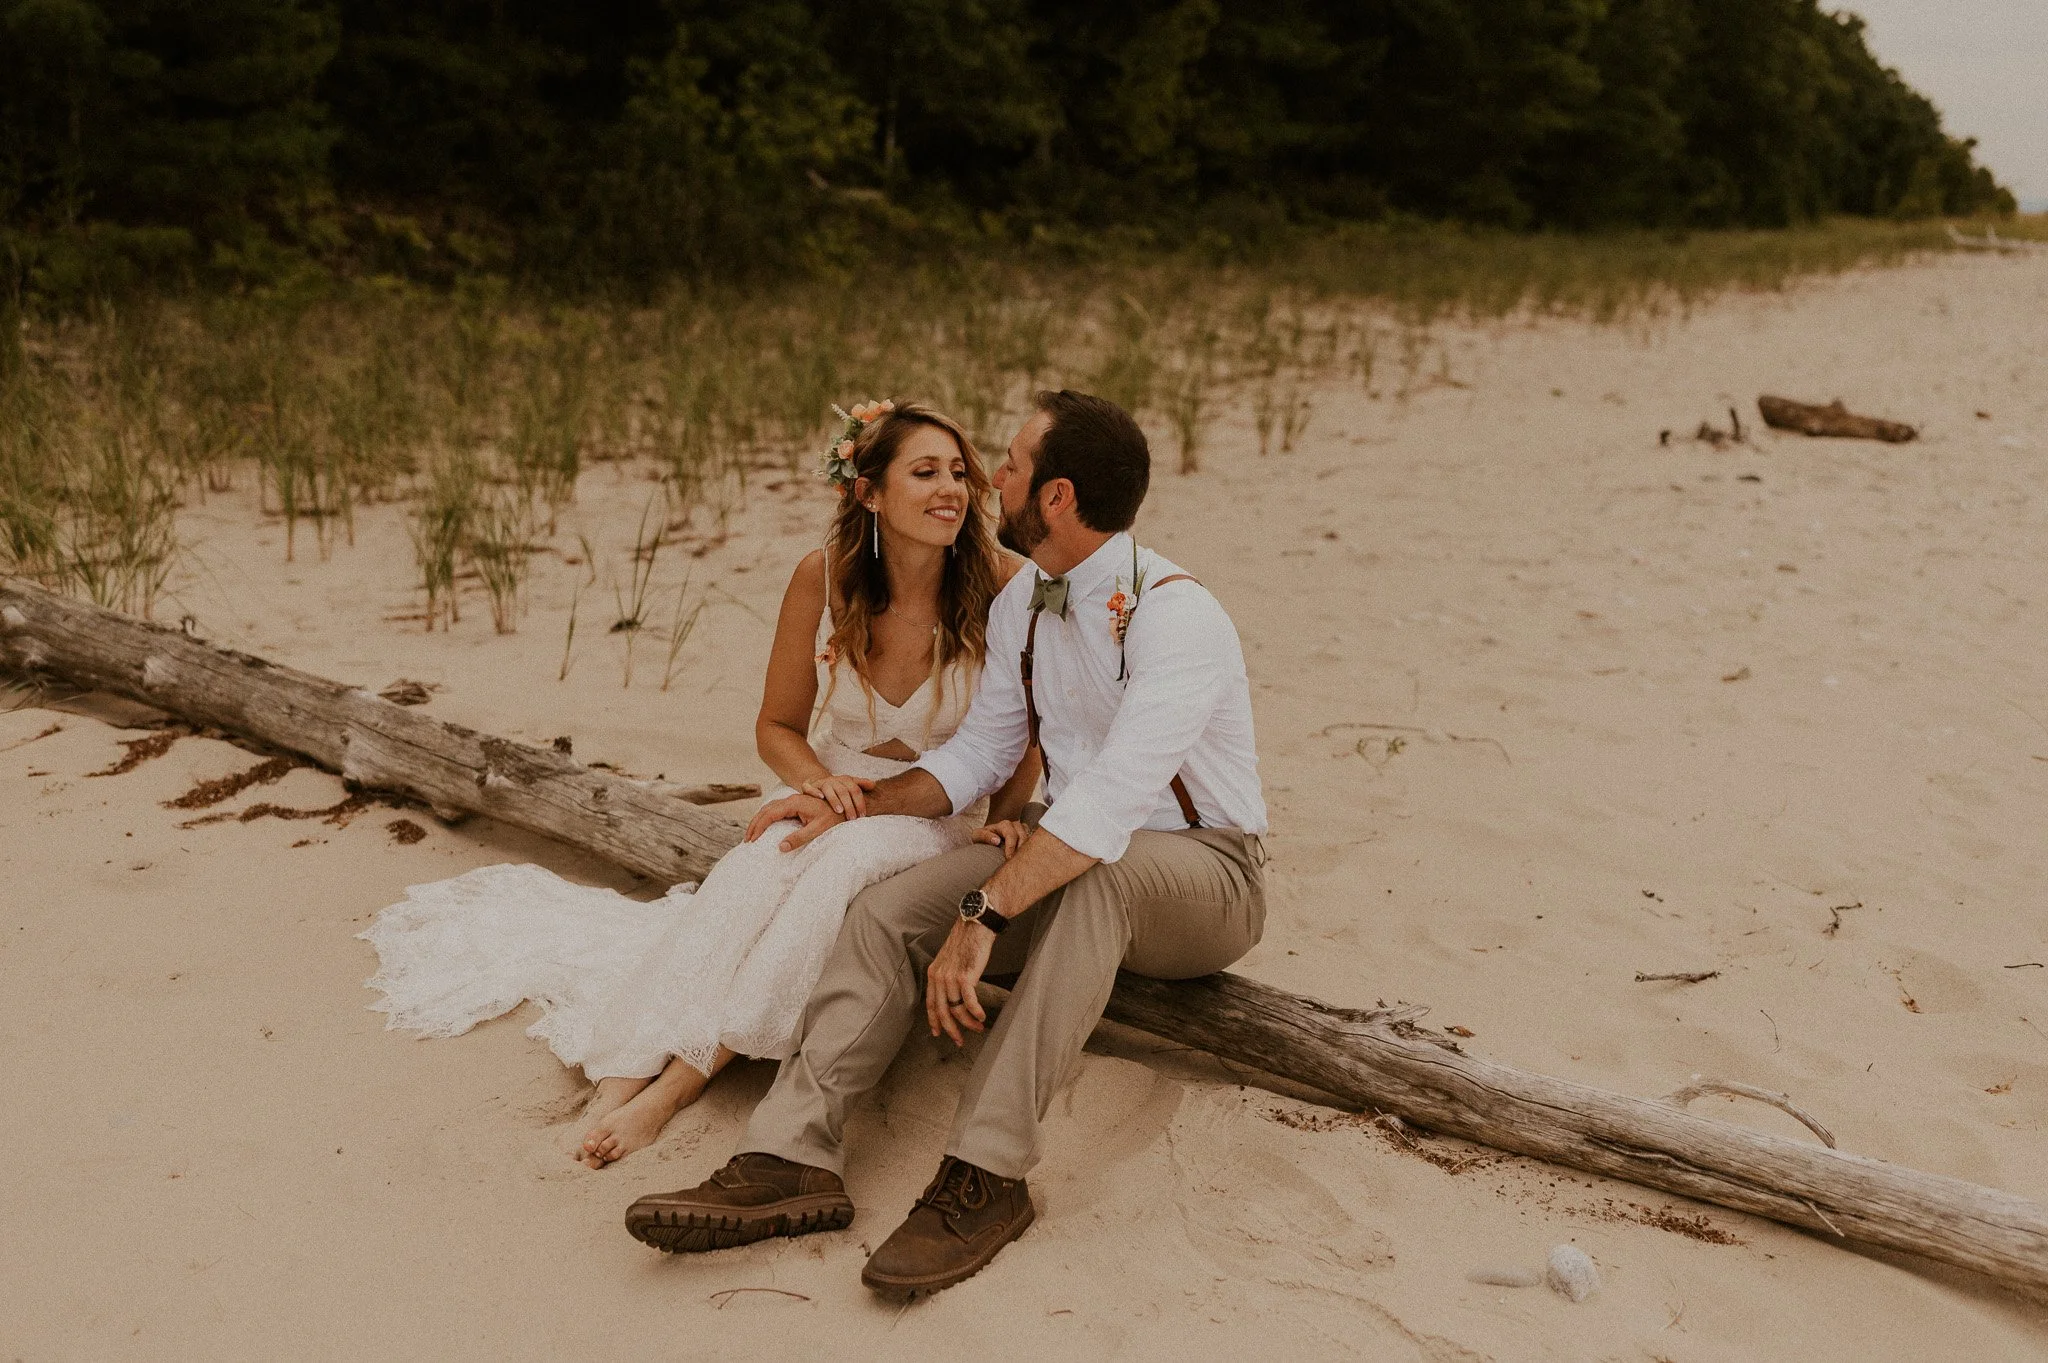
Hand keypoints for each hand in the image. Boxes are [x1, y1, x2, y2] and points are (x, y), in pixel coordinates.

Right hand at [743, 792, 843, 850]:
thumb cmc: (834, 819)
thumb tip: (780, 847)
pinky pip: (776, 810)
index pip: (769, 814)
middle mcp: (791, 800)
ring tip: (752, 835)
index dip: (759, 827)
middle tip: (747, 840)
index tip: (752, 840)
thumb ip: (799, 838)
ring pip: (769, 809)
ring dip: (759, 821)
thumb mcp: (817, 830)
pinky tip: (764, 828)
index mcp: (794, 803)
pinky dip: (766, 818)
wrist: (846, 807)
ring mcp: (793, 802)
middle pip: (766, 810)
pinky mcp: (796, 806)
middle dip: (755, 824)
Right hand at [800, 773, 873, 819]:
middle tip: (852, 818)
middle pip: (843, 791)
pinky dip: (815, 792)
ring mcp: (821, 783)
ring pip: (828, 789)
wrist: (817, 781)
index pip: (855, 790)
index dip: (859, 802)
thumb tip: (873, 785)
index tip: (862, 815)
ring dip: (834, 799)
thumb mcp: (849, 785)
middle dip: (849, 805)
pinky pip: (810, 788)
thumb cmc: (837, 787)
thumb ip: (861, 784)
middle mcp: (833, 780)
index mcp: (845, 780)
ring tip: (840, 811)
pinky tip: (821, 798)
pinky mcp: (808, 786)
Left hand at [925, 917, 996, 1045]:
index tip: (938, 1033)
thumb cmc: (967, 941)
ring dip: (968, 1023)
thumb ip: (948, 975)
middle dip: (951, 1029)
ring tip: (978, 1028)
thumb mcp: (950, 959)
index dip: (934, 1020)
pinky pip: (969, 1002)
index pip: (930, 1003)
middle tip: (959, 1041)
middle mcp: (939, 977)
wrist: (976, 925)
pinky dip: (976, 1013)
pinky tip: (982, 1017)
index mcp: (933, 973)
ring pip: (957, 1009)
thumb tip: (954, 993)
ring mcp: (951, 978)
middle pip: (942, 1011)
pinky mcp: (965, 977)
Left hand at [971, 819, 1029, 859]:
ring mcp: (1024, 831)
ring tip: (1022, 862)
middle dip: (1020, 850)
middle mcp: (1016, 826)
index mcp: (1004, 825)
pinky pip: (1033, 843)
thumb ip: (985, 836)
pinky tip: (1026, 860)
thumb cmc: (982, 837)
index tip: (1008, 858)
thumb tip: (997, 841)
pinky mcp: (1028, 837)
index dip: (1011, 847)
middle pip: (1023, 837)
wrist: (987, 838)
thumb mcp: (977, 835)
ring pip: (1030, 840)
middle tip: (1017, 863)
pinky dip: (1030, 851)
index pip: (1011, 835)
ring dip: (1026, 851)